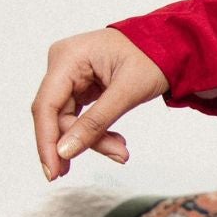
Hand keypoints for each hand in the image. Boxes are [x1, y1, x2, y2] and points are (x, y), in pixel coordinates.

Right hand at [32, 29, 169, 179]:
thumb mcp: (127, 92)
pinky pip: (81, 116)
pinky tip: (116, 141)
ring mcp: (70, 75)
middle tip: (116, 156)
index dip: (46, 141)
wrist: (171, 45)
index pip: (45, 106)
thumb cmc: (153, 57)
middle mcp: (62, 65)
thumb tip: (65, 151)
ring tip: (122, 151)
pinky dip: (98, 131)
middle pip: (57, 115)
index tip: (53, 171)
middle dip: (83, 142)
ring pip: (70, 119)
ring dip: (94, 139)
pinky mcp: (81, 86)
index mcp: (67, 58)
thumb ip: (96, 122)